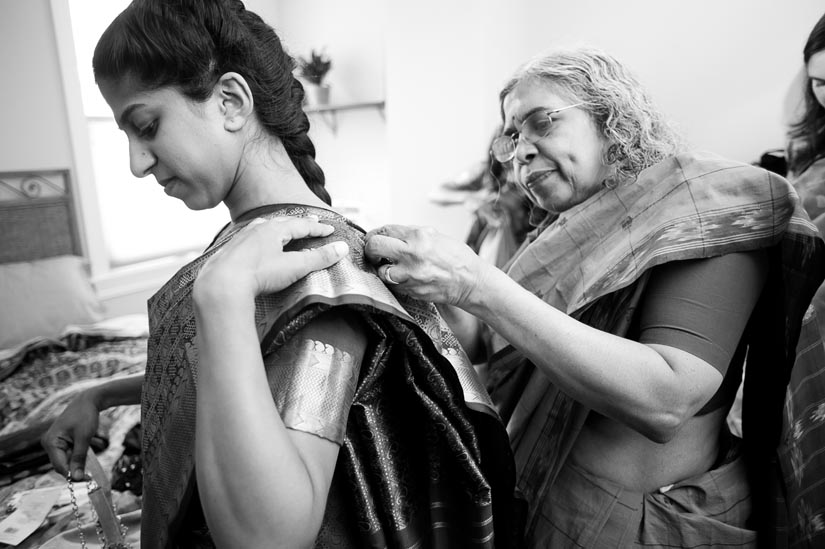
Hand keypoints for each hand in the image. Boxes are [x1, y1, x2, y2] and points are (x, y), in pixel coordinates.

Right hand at [41, 392, 100, 480]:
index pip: (59, 465)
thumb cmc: (85, 416)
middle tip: (90, 478)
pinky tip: (85, 458)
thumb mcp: (84, 438)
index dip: (72, 474)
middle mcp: (48, 443)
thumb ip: (79, 458)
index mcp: (50, 442)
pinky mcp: (60, 442)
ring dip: (76, 464)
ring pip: (64, 461)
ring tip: (89, 468)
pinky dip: (76, 458)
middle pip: (60, 465)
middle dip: (74, 471)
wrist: (88, 401)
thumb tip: (77, 477)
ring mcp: (53, 442)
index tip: (87, 480)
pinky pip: (67, 454)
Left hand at [195, 216, 348, 300]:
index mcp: (274, 229)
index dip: (317, 228)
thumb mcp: (294, 267)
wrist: (221, 285)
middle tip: (311, 221)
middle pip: (282, 222)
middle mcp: (257, 229)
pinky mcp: (230, 251)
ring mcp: (241, 238)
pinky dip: (260, 236)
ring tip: (284, 228)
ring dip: (278, 227)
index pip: (302, 225)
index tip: (330, 229)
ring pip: (263, 227)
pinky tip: (258, 243)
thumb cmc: (258, 274)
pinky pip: (250, 237)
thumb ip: (318, 258)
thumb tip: (341, 248)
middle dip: (299, 223)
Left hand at [363, 224, 488, 306]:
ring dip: (383, 269)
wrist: (470, 281)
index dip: (375, 234)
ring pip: (380, 271)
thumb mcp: (434, 236)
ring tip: (391, 267)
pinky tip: (404, 277)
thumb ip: (410, 235)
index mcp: (418, 236)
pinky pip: (393, 285)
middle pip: (374, 247)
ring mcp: (410, 275)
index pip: (385, 230)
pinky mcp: (411, 291)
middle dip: (371, 249)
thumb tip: (388, 235)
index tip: (374, 238)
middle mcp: (412, 255)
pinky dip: (395, 281)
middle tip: (374, 252)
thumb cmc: (456, 258)